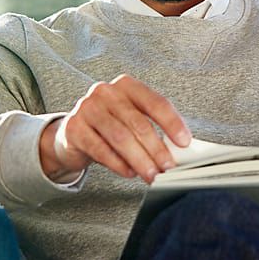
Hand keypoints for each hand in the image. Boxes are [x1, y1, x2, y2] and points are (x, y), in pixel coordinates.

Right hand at [39, 74, 190, 183]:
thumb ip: (154, 127)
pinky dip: (118, 164)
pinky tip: (129, 172)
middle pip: (138, 123)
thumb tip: (179, 149)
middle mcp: (106, 92)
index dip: (173, 123)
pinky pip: (100, 149)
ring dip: (139, 160)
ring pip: (120, 137)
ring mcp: (87, 108)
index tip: (185, 142)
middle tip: (168, 167)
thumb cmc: (111, 124)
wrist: (74, 133)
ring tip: (151, 174)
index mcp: (127, 85)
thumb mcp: (132, 119)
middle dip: (157, 149)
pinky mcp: (73, 128)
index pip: (156, 102)